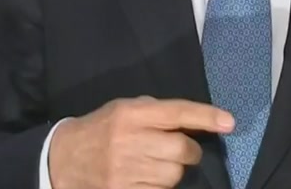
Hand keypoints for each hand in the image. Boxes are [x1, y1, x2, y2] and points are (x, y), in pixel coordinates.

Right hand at [49, 96, 233, 188]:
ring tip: (154, 165)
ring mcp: (125, 171)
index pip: (176, 112)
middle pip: (181, 149)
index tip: (229, 122)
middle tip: (178, 150)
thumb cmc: (101, 130)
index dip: (206, 116)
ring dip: (173, 172)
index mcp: (130, 114)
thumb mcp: (124, 110)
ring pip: (174, 175)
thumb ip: (156, 113)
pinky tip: (145, 179)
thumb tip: (196, 122)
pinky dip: (159, 187)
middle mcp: (128, 140)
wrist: (62, 160)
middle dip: (187, 151)